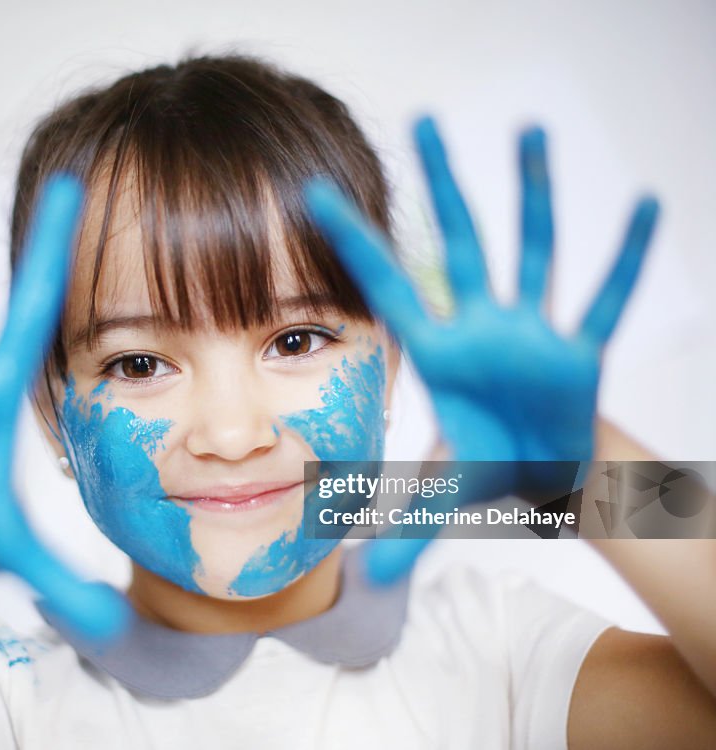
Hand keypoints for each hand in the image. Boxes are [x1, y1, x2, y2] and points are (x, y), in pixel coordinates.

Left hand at [305, 117, 658, 581]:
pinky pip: (604, 300)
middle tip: (423, 118)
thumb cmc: (495, 467)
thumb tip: (366, 579)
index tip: (312, 192)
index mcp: (439, 352)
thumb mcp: (453, 496)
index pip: (386, 287)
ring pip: (532, 251)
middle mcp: (482, 328)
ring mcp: (532, 332)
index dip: (352, 244)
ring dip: (532, 195)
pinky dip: (622, 260)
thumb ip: (412, 529)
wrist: (552, 472)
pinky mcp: (581, 350)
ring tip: (527, 128)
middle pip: (457, 244)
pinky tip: (642, 208)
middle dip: (441, 186)